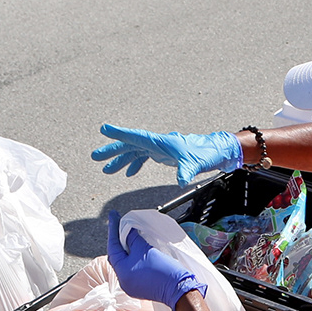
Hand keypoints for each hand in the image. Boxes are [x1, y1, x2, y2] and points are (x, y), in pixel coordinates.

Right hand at [94, 125, 241, 184]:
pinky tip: (129, 173)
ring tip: (106, 170)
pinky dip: (134, 164)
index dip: (120, 134)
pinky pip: (143, 156)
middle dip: (113, 150)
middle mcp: (157, 143)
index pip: (136, 137)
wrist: (215, 151)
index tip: (104, 129)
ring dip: (120, 159)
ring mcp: (159, 148)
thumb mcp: (195, 163)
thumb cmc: (205, 153)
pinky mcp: (163, 154)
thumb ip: (186, 171)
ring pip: (134, 151)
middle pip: (130, 144)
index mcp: (161, 142)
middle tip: (96, 156)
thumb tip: (180, 181)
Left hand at [106, 210, 206, 308]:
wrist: (179, 289)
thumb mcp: (145, 249)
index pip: (113, 247)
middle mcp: (123, 281)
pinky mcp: (140, 287)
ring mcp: (131, 286)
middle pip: (117, 256)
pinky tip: (135, 248)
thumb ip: (133, 238)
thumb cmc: (163, 269)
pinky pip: (131, 269)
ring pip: (124, 262)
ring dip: (125, 248)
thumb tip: (126, 230)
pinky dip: (131, 257)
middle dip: (118, 239)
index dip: (113, 229)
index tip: (113, 215)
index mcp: (122, 272)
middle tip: (118, 223)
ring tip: (127, 234)